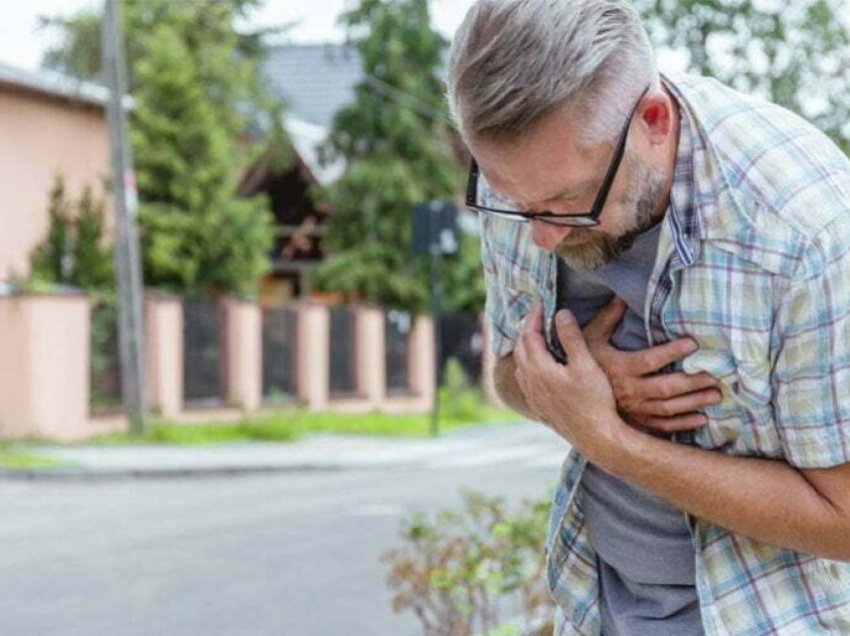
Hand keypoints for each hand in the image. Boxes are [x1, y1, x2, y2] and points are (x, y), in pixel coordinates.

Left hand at [513, 304, 624, 458]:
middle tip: (538, 316)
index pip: (530, 334)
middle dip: (528, 329)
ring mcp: (532, 396)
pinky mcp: (538, 406)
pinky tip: (538, 366)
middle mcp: (530, 382)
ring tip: (536, 336)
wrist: (596, 438)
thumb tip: (561, 314)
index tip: (542, 303)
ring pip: (520, 364)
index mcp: (539, 368)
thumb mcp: (586, 365)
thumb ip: (572, 338)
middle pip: (521, 348)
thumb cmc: (594, 401)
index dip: (535, 317)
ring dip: (526, 347)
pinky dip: (528, 364)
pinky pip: (524, 379)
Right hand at [583, 297, 720, 433]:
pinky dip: (683, 424)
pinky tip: (702, 418)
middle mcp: (627, 390)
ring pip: (667, 408)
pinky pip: (661, 426)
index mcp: (618, 367)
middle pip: (665, 388)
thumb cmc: (581, 362)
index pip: (650, 360)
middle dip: (692, 381)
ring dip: (694, 402)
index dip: (672, 353)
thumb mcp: (590, 337)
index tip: (693, 343)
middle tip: (716, 374)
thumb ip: (608, 317)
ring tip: (716, 394)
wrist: (567, 394)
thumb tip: (621, 295)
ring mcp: (632, 409)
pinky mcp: (634, 421)